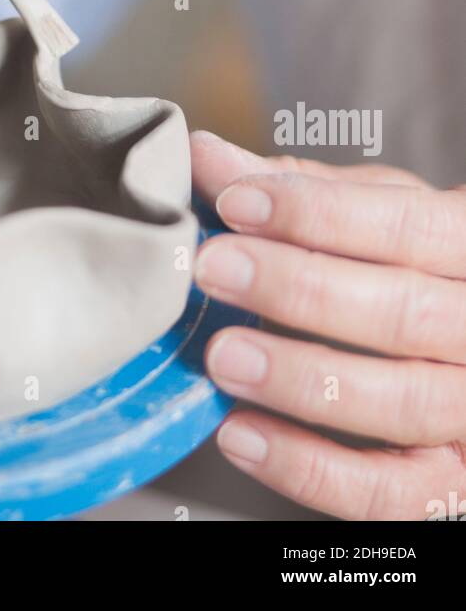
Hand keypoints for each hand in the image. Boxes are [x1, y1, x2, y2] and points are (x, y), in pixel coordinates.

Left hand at [191, 131, 465, 519]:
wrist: (454, 338)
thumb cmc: (408, 261)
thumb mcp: (373, 210)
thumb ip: (296, 188)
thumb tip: (208, 157)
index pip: (407, 226)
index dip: (318, 214)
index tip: (235, 203)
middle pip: (403, 313)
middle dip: (297, 289)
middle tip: (213, 270)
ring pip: (402, 403)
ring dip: (300, 379)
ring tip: (220, 354)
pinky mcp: (450, 483)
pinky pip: (387, 492)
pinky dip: (307, 468)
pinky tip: (239, 431)